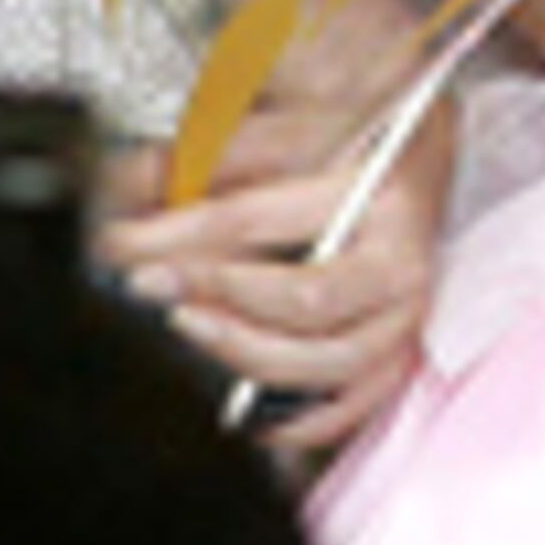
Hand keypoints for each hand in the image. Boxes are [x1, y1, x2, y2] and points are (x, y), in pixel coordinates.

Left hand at [102, 74, 452, 454]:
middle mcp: (402, 257)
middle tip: (151, 286)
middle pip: (307, 295)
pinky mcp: (399, 357)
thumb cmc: (355, 139)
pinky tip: (243, 402)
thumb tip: (132, 182)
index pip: (259, 217)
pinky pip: (346, 408)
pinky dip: (292, 419)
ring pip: (327, 360)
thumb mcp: (286, 125)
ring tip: (191, 327)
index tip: (122, 244)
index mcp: (377, 186)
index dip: (178, 234)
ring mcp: (405, 315)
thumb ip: (210, 153)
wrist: (422, 155)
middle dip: (213, 296)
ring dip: (245, 352)